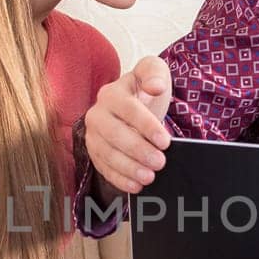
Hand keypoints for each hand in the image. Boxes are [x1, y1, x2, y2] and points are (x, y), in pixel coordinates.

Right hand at [86, 55, 172, 194]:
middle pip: (115, 135)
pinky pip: (104, 168)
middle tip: (160, 162)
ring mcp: (93, 135)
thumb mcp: (154, 72)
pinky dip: (119, 179)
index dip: (147, 126)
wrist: (134, 104)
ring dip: (129, 168)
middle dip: (138, 151)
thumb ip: (154, 73)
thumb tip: (155, 86)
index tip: (165, 141)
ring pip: (107, 154)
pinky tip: (136, 186)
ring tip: (149, 177)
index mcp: (112, 93)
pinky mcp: (94, 153)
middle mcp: (97, 114)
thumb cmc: (145, 89)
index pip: (128, 110)